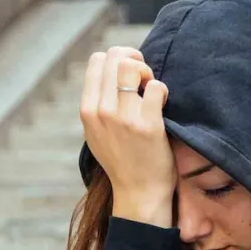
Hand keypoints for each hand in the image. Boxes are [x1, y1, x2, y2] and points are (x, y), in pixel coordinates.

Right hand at [79, 46, 174, 226]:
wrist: (138, 192)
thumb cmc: (123, 160)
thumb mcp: (96, 132)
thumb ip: (98, 104)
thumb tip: (110, 71)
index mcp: (87, 109)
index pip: (97, 60)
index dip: (118, 59)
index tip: (131, 75)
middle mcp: (101, 110)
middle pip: (115, 57)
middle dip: (135, 61)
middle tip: (145, 80)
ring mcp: (123, 117)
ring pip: (132, 67)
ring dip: (148, 73)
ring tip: (152, 91)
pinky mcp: (147, 125)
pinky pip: (156, 87)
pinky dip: (163, 90)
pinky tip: (163, 104)